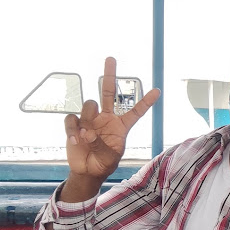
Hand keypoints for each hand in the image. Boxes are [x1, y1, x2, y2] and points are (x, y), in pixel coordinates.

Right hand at [60, 57, 159, 200]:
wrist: (87, 171)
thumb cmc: (104, 163)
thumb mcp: (109, 157)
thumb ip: (100, 144)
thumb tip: (87, 131)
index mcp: (121, 125)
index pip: (136, 111)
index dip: (146, 102)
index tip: (158, 91)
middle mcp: (107, 118)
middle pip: (109, 92)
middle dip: (110, 75)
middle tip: (111, 58)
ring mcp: (90, 119)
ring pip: (90, 104)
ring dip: (88, 116)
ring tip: (85, 135)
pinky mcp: (75, 124)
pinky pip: (72, 119)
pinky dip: (73, 129)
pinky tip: (75, 140)